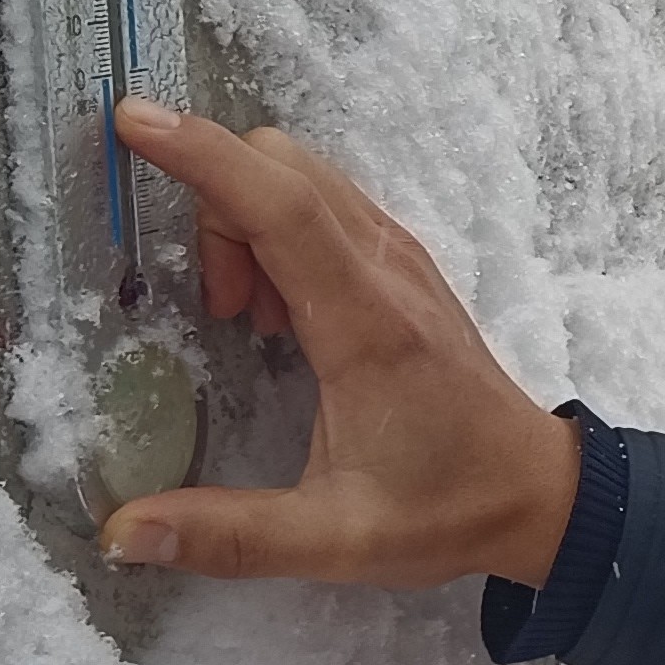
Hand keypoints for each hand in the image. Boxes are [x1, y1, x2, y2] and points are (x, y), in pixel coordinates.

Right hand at [93, 99, 584, 590]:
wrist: (540, 493)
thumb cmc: (446, 510)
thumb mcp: (336, 542)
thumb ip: (229, 536)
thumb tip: (124, 533)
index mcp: (368, 323)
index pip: (280, 205)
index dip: (202, 155)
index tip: (132, 122)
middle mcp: (388, 267)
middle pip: (282, 167)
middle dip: (216, 207)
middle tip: (220, 313)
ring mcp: (401, 257)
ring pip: (302, 176)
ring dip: (246, 220)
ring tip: (249, 322)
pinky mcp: (402, 264)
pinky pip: (323, 203)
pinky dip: (278, 231)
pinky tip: (280, 315)